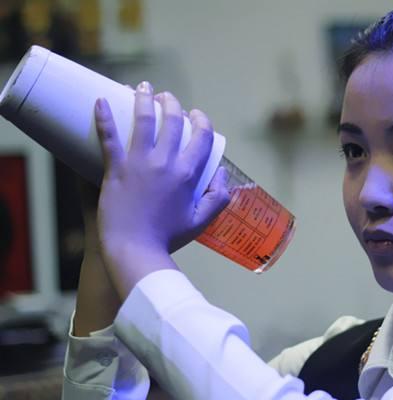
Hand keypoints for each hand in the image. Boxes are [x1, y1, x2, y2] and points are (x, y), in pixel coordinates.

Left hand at [93, 81, 230, 297]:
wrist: (135, 249)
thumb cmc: (168, 237)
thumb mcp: (201, 220)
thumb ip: (219, 198)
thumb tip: (223, 175)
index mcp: (188, 173)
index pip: (201, 137)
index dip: (202, 121)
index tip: (197, 115)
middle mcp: (166, 162)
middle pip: (173, 121)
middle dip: (172, 103)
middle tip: (167, 97)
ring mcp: (140, 163)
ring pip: (143, 120)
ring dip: (144, 99)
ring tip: (143, 87)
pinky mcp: (116, 168)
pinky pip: (109, 137)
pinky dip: (104, 117)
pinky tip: (100, 100)